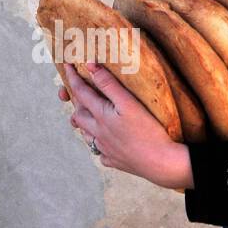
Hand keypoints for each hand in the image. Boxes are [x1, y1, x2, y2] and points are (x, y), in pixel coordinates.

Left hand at [59, 61, 193, 189]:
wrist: (161, 163)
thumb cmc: (147, 131)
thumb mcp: (128, 103)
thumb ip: (108, 84)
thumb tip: (90, 66)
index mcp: (101, 116)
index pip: (80, 92)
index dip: (72, 77)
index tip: (66, 64)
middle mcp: (98, 133)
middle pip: (79, 116)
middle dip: (76, 103)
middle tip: (79, 93)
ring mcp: (106, 149)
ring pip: (87, 136)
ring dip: (84, 125)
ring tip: (88, 118)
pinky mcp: (115, 161)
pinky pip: (101, 153)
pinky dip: (100, 146)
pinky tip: (106, 143)